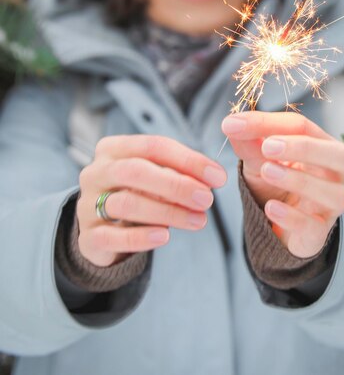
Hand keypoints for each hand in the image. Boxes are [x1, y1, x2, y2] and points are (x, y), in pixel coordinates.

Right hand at [77, 135, 226, 266]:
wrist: (102, 230)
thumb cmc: (136, 193)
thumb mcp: (155, 176)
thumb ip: (179, 173)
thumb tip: (212, 177)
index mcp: (114, 148)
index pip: (153, 146)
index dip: (188, 160)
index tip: (217, 176)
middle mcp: (96, 172)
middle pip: (136, 171)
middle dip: (176, 185)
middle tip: (207, 199)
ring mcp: (87, 203)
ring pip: (127, 203)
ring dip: (168, 212)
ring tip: (198, 220)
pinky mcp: (87, 236)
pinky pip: (112, 236)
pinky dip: (141, 236)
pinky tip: (164, 236)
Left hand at [221, 111, 343, 257]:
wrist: (273, 224)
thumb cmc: (273, 182)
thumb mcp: (257, 159)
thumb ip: (248, 142)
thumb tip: (232, 123)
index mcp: (321, 145)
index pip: (303, 127)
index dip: (270, 123)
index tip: (236, 125)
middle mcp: (335, 173)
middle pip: (339, 155)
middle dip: (304, 148)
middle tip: (268, 146)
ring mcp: (332, 205)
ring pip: (333, 193)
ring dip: (299, 180)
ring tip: (267, 171)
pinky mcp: (319, 232)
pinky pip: (315, 226)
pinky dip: (293, 217)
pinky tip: (271, 207)